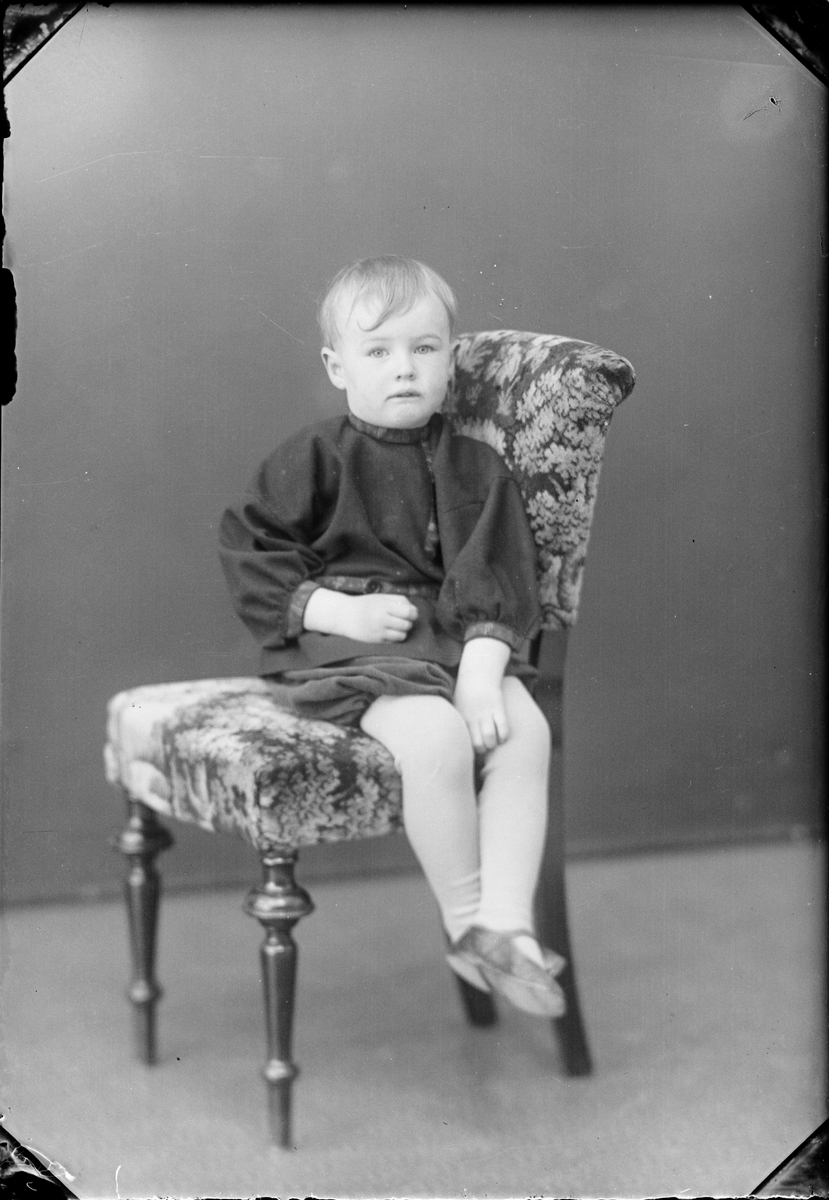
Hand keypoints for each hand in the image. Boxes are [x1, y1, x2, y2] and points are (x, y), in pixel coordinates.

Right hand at [303, 588, 417, 641]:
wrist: (344, 615)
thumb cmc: (365, 605)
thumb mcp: (380, 597)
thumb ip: (397, 600)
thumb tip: (413, 608)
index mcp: (384, 606)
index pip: (408, 612)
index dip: (413, 613)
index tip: (411, 612)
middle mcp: (382, 619)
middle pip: (407, 624)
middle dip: (409, 622)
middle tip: (404, 619)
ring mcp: (379, 631)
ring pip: (403, 634)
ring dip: (404, 631)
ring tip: (397, 626)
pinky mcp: (376, 640)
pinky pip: (394, 641)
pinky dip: (396, 637)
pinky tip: (390, 631)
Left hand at [453, 674, 508, 752]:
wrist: (477, 675)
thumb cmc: (465, 695)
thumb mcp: (455, 707)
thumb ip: (455, 723)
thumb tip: (449, 740)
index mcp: (460, 718)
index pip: (463, 741)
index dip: (468, 751)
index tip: (471, 751)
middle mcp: (472, 717)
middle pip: (477, 743)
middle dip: (482, 751)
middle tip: (484, 748)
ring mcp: (486, 712)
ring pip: (490, 737)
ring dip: (493, 745)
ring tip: (493, 743)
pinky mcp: (498, 707)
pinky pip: (503, 727)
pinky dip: (504, 736)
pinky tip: (502, 737)